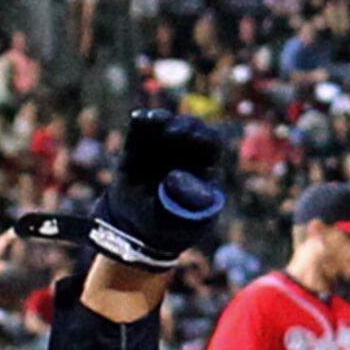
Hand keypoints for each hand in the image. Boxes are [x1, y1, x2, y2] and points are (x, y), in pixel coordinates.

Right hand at [91, 109, 232, 268]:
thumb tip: (175, 177)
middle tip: (172, 132)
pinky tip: (140, 118)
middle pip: (191, 128)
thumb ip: (184, 202)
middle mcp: (186, 152)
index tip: (194, 139)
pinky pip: (141, 129)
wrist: (137, 230)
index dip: (205, 138)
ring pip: (166, 123)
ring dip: (162, 119)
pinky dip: (142, 121)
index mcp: (205, 167)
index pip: (212, 144)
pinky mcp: (138, 147)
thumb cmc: (169, 226)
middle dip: (184, 126)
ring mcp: (161, 147)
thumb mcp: (180, 221)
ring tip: (155, 120)